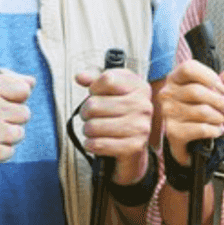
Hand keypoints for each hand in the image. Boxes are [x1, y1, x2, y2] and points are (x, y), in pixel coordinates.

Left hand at [75, 67, 152, 184]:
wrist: (133, 147)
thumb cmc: (119, 114)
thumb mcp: (110, 90)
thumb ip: (94, 77)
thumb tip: (80, 77)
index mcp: (139, 87)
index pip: (107, 79)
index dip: (94, 88)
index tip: (96, 94)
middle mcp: (143, 105)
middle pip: (94, 104)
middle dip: (85, 112)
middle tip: (92, 116)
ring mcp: (140, 127)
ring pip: (93, 126)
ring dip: (87, 130)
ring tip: (95, 130)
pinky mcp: (134, 147)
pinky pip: (97, 144)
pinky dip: (90, 144)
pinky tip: (95, 142)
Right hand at [158, 60, 223, 166]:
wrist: (192, 140)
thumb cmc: (203, 108)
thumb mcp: (216, 92)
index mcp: (175, 78)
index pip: (188, 68)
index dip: (209, 77)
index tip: (223, 88)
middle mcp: (167, 94)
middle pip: (196, 91)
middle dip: (220, 101)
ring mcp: (167, 113)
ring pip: (201, 111)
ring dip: (219, 117)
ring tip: (223, 120)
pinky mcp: (172, 132)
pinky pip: (201, 129)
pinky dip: (215, 130)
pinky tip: (218, 130)